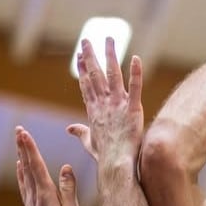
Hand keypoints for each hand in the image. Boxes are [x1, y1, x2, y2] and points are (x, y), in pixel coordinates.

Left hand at [15, 125, 82, 205]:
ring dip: (21, 156)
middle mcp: (35, 194)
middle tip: (18, 130)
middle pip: (27, 165)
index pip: (36, 165)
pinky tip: (20, 167)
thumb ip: (68, 188)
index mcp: (46, 193)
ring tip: (18, 143)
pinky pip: (24, 184)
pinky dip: (21, 171)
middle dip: (23, 146)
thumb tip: (65, 167)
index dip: (30, 147)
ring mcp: (31, 201)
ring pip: (24, 173)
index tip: (23, 133)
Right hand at [67, 37, 143, 168]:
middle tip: (86, 40)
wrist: (116, 165)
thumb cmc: (104, 156)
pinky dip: (136, 73)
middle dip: (90, 56)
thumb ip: (80, 132)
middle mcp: (103, 104)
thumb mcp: (89, 142)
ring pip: (112, 75)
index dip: (82, 69)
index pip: (86, 85)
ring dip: (110, 56)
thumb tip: (70, 128)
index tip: (79, 55)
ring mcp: (118, 105)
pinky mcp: (133, 110)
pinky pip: (135, 88)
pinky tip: (136, 59)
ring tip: (108, 39)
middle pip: (95, 75)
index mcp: (94, 110)